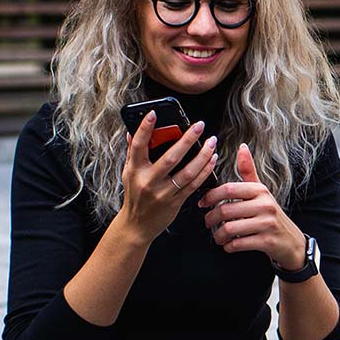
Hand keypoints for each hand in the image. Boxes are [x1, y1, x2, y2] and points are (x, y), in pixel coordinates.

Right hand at [120, 111, 217, 243]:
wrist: (137, 226)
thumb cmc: (134, 196)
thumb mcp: (128, 173)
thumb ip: (131, 152)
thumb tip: (131, 131)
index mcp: (135, 170)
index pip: (138, 145)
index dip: (145, 128)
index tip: (153, 113)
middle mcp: (148, 181)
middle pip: (170, 158)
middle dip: (187, 140)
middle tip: (199, 125)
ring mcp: (163, 193)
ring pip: (187, 172)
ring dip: (202, 156)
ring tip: (211, 142)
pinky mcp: (175, 202)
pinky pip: (193, 185)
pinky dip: (204, 171)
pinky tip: (211, 160)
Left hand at [199, 143, 304, 268]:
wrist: (292, 241)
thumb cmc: (270, 214)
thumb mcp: (261, 192)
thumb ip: (248, 171)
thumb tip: (242, 147)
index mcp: (260, 190)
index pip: (228, 189)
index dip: (210, 196)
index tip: (202, 203)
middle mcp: (265, 205)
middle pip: (225, 210)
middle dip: (210, 219)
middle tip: (207, 223)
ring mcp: (267, 224)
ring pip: (229, 229)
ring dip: (218, 235)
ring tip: (217, 236)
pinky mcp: (267, 242)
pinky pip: (238, 244)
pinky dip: (228, 246)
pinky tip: (228, 245)